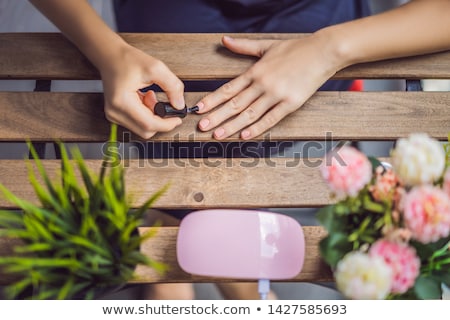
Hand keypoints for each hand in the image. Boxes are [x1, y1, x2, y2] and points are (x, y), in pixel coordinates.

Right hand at [99, 43, 184, 138]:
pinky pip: (137, 123)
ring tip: (150, 96)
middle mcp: (115, 112)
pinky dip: (146, 114)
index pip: (148, 124)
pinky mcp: (116, 115)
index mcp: (122, 102)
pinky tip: (145, 99)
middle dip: (159, 119)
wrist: (110, 56)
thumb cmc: (126, 60)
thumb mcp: (155, 68)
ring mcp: (114, 115)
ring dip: (152, 116)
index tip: (177, 119)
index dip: (167, 125)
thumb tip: (179, 104)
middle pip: (146, 130)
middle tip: (161, 102)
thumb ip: (172, 86)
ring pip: (143, 128)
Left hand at [196, 34, 339, 139]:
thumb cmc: (295, 48)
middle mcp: (262, 84)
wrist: (323, 51)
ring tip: (217, 135)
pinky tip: (244, 135)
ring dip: (232, 126)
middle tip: (201, 127)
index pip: (228, 88)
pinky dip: (257, 128)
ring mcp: (276, 94)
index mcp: (255, 71)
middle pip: (235, 104)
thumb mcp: (266, 45)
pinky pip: (271, 118)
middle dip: (216, 116)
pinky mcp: (291, 103)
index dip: (212, 100)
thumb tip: (223, 40)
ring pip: (249, 114)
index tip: (198, 109)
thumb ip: (243, 46)